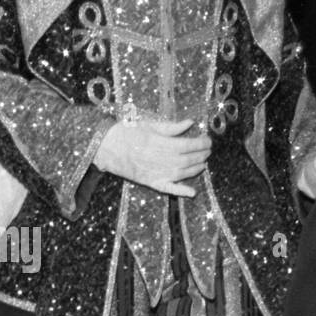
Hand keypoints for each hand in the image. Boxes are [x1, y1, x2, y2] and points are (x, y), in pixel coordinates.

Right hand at [94, 118, 211, 196]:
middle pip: (190, 159)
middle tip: (208, 151)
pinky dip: (182, 191)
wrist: (107, 146)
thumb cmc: (128, 133)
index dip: (202, 143)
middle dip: (202, 155)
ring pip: (184, 173)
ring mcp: (159, 173)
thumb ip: (172, 127)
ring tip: (203, 163)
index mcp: (165, 144)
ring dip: (197, 169)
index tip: (208, 140)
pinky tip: (192, 192)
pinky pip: (169, 189)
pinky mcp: (152, 182)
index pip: (190, 145)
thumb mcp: (151, 125)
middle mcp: (164, 160)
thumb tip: (190, 123)